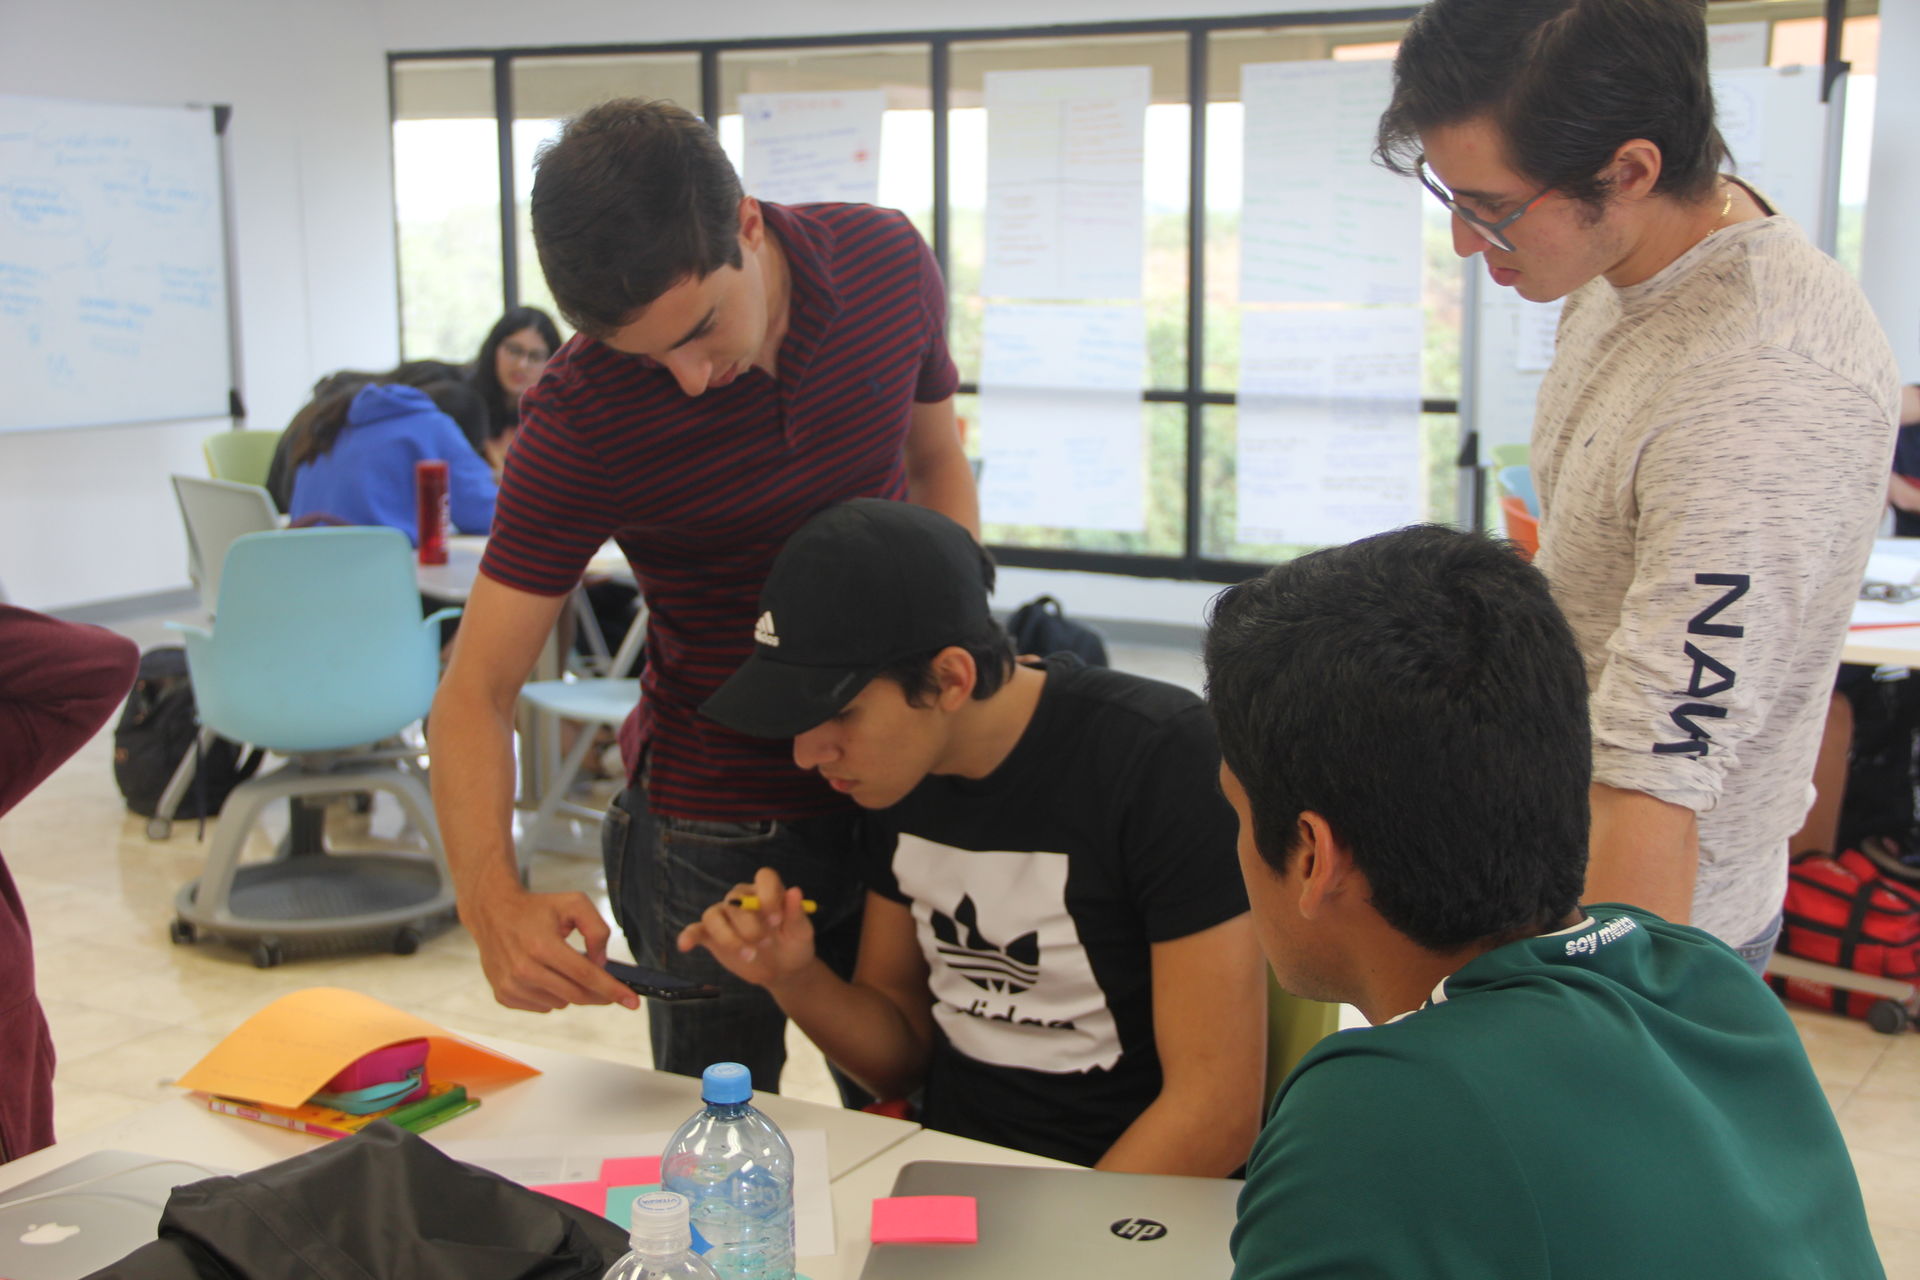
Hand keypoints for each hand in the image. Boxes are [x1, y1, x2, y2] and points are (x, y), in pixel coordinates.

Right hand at [461, 887, 638, 1011]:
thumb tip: (601, 963)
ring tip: (560, 966)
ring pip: (561, 1003)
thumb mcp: (574, 904)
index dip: (612, 989)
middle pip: (577, 994)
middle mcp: (524, 969)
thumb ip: (597, 930)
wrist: (493, 912)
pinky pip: (543, 1007)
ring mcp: (512, 985)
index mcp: (542, 945)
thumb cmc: (537, 908)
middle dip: (599, 993)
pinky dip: (551, 994)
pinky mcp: (504, 995)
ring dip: (570, 990)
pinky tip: (544, 974)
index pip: (585, 975)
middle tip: (608, 985)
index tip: (632, 1002)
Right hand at [676, 866, 817, 989]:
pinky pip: (695, 930)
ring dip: (729, 937)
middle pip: (737, 900)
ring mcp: (725, 917)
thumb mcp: (802, 932)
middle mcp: (742, 898)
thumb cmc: (793, 944)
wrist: (783, 970)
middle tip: (766, 944)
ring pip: (714, 915)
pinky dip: (688, 936)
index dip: (769, 895)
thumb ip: (796, 913)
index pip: (764, 877)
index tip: (776, 920)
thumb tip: (795, 891)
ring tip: (748, 956)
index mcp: (767, 891)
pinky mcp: (712, 936)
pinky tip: (685, 946)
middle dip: (751, 926)